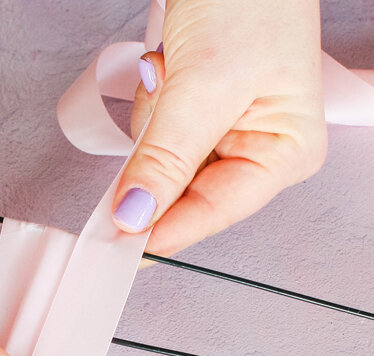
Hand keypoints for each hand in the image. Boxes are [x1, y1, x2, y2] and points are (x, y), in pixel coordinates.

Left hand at [112, 0, 326, 258]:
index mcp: (280, 154)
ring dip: (152, 117)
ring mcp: (219, 133)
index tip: (114, 248)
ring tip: (173, 69)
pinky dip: (150, 102)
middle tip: (154, 114)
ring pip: (157, 163)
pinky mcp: (191, 115)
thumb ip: (167, 158)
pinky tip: (166, 68)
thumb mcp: (206, 86)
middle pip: (179, 193)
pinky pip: (151, 133)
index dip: (160, 231)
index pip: (210, 214)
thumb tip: (135, 216)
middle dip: (157, 151)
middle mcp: (253, 151)